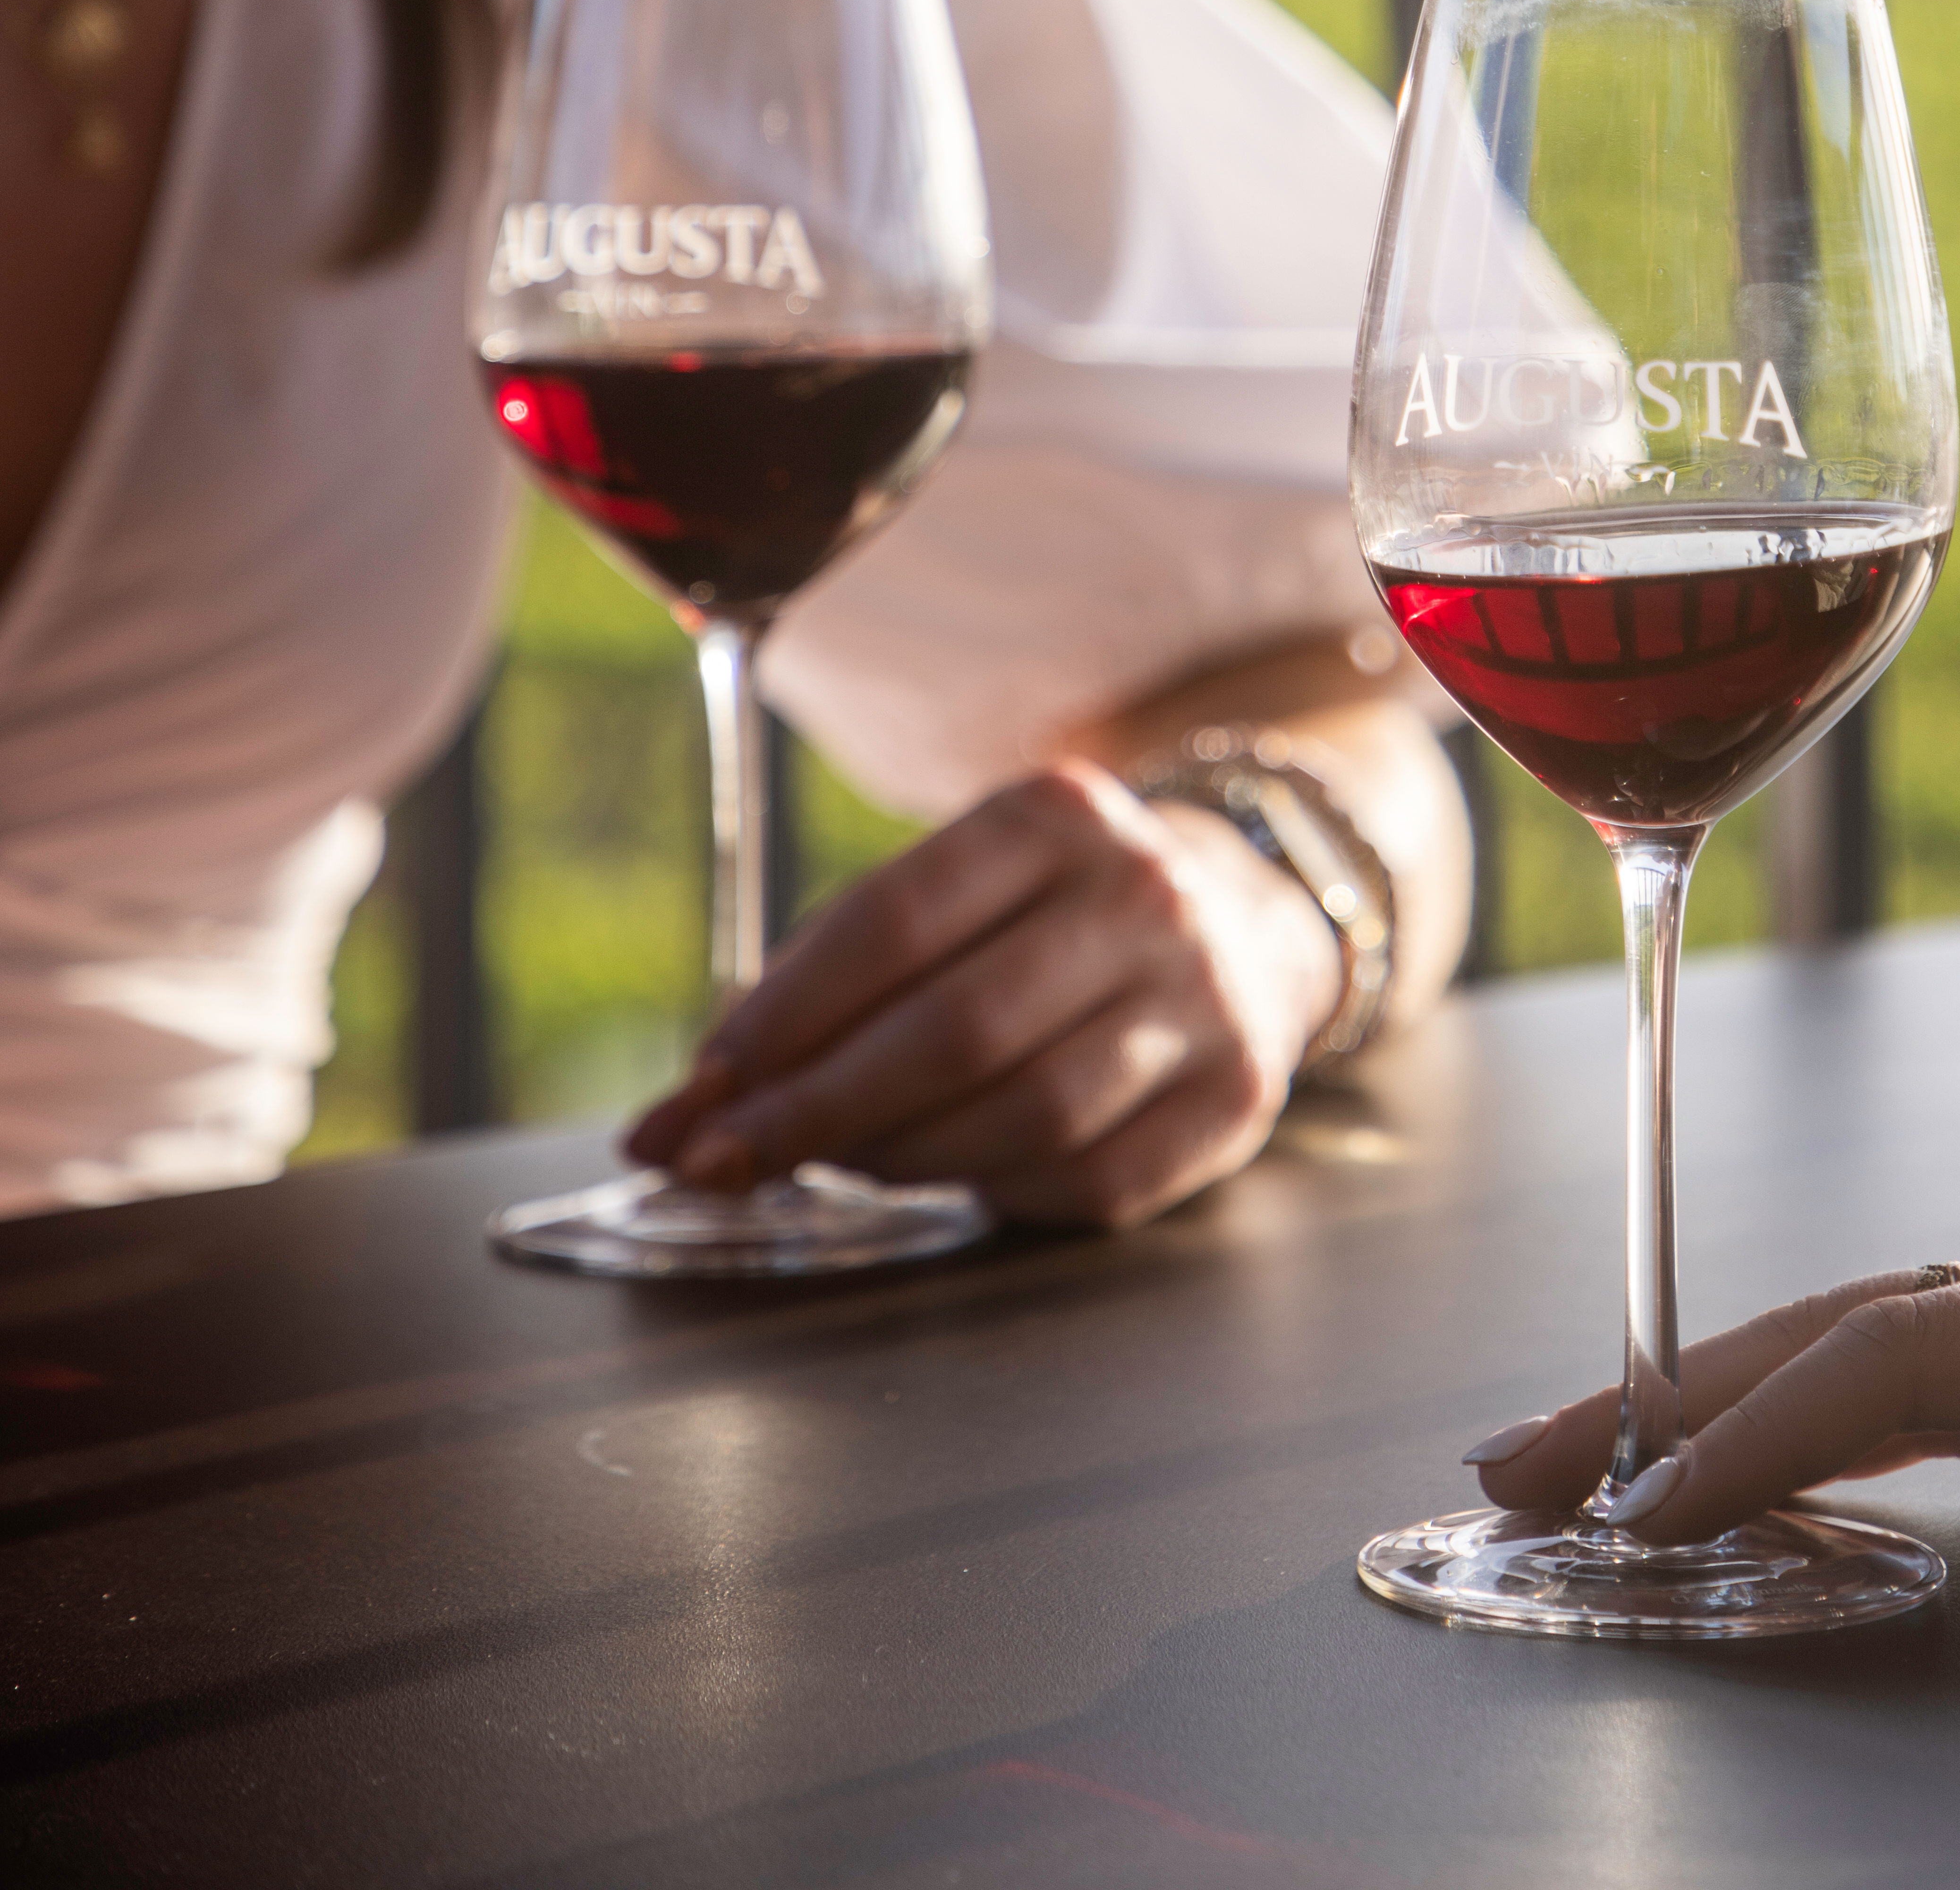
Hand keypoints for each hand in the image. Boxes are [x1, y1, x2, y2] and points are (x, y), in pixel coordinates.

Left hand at [623, 759, 1341, 1230]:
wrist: (1238, 923)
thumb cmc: (1039, 918)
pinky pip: (1088, 1178)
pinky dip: (997, 1191)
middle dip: (816, 1111)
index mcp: (1053, 815)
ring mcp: (1202, 997)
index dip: (781, 1020)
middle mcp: (1141, 894)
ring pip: (1024, 1114)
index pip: (893, 923)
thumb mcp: (946, 894)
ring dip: (899, 1159)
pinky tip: (949, 1177)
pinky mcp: (1230, 1098)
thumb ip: (817, 987)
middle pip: (954, 1030)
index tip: (695, 1097)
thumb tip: (675, 1117)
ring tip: (833, 1163)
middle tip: (719, 1166)